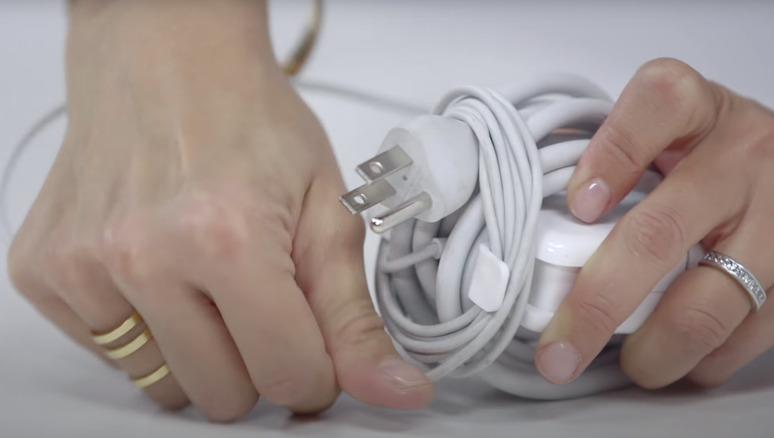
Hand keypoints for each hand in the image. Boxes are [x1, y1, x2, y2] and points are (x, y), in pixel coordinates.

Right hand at [8, 0, 431, 419]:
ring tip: (205, 276)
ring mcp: (81, 266)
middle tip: (258, 291)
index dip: (314, 367)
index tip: (310, 334)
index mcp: (228, 239)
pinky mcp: (43, 271)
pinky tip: (157, 267)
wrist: (167, 61)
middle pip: (224, 396)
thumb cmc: (249, 121)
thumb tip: (395, 391)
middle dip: (256, 359)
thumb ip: (354, 315)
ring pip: (165, 387)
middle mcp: (144, 256)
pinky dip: (146, 327)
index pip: (288, 378)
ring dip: (200, 349)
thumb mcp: (326, 211)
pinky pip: (113, 355)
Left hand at [534, 58, 773, 388]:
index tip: (577, 207)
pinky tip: (682, 357)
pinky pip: (750, 333)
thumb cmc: (704, 149)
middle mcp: (743, 154)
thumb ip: (608, 163)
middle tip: (559, 351)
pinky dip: (705, 359)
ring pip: (706, 304)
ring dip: (654, 352)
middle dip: (597, 306)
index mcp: (694, 107)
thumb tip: (535, 234)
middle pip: (658, 235)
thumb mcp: (661, 131)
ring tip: (629, 365)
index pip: (652, 108)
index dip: (609, 158)